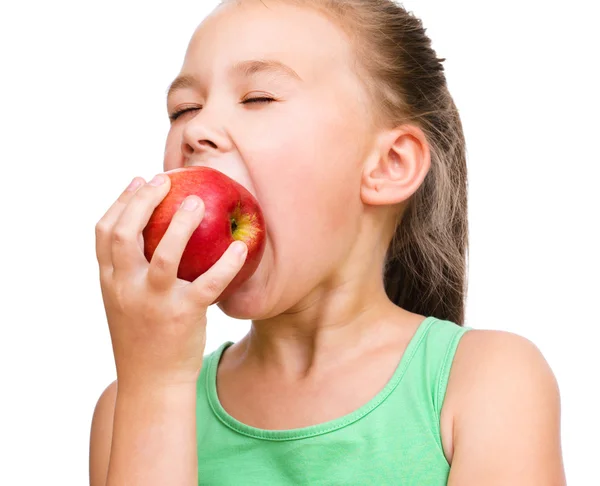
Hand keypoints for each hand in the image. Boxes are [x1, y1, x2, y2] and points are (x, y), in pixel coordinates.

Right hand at [95, 174, 247, 386]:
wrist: (152, 384)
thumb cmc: (143, 339)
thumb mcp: (125, 303)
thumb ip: (130, 272)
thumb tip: (152, 235)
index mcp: (110, 283)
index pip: (104, 234)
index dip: (121, 202)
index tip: (138, 180)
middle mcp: (126, 288)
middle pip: (126, 234)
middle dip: (143, 201)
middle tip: (164, 180)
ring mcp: (154, 302)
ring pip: (164, 254)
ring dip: (181, 224)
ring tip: (197, 201)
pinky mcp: (184, 315)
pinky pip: (208, 284)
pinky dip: (226, 264)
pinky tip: (240, 246)